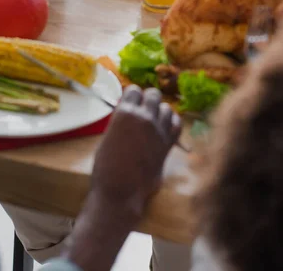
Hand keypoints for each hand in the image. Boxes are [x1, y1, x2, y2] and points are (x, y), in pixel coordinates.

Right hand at [61, 86, 181, 270]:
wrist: (121, 191)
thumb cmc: (106, 167)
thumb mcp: (108, 136)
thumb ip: (120, 122)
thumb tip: (128, 115)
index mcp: (125, 112)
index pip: (134, 90)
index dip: (132, 96)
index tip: (130, 103)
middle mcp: (144, 117)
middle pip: (153, 94)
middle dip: (147, 99)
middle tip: (142, 110)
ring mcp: (159, 130)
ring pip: (167, 107)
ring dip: (160, 111)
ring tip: (153, 120)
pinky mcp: (168, 144)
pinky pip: (177, 124)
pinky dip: (172, 122)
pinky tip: (165, 127)